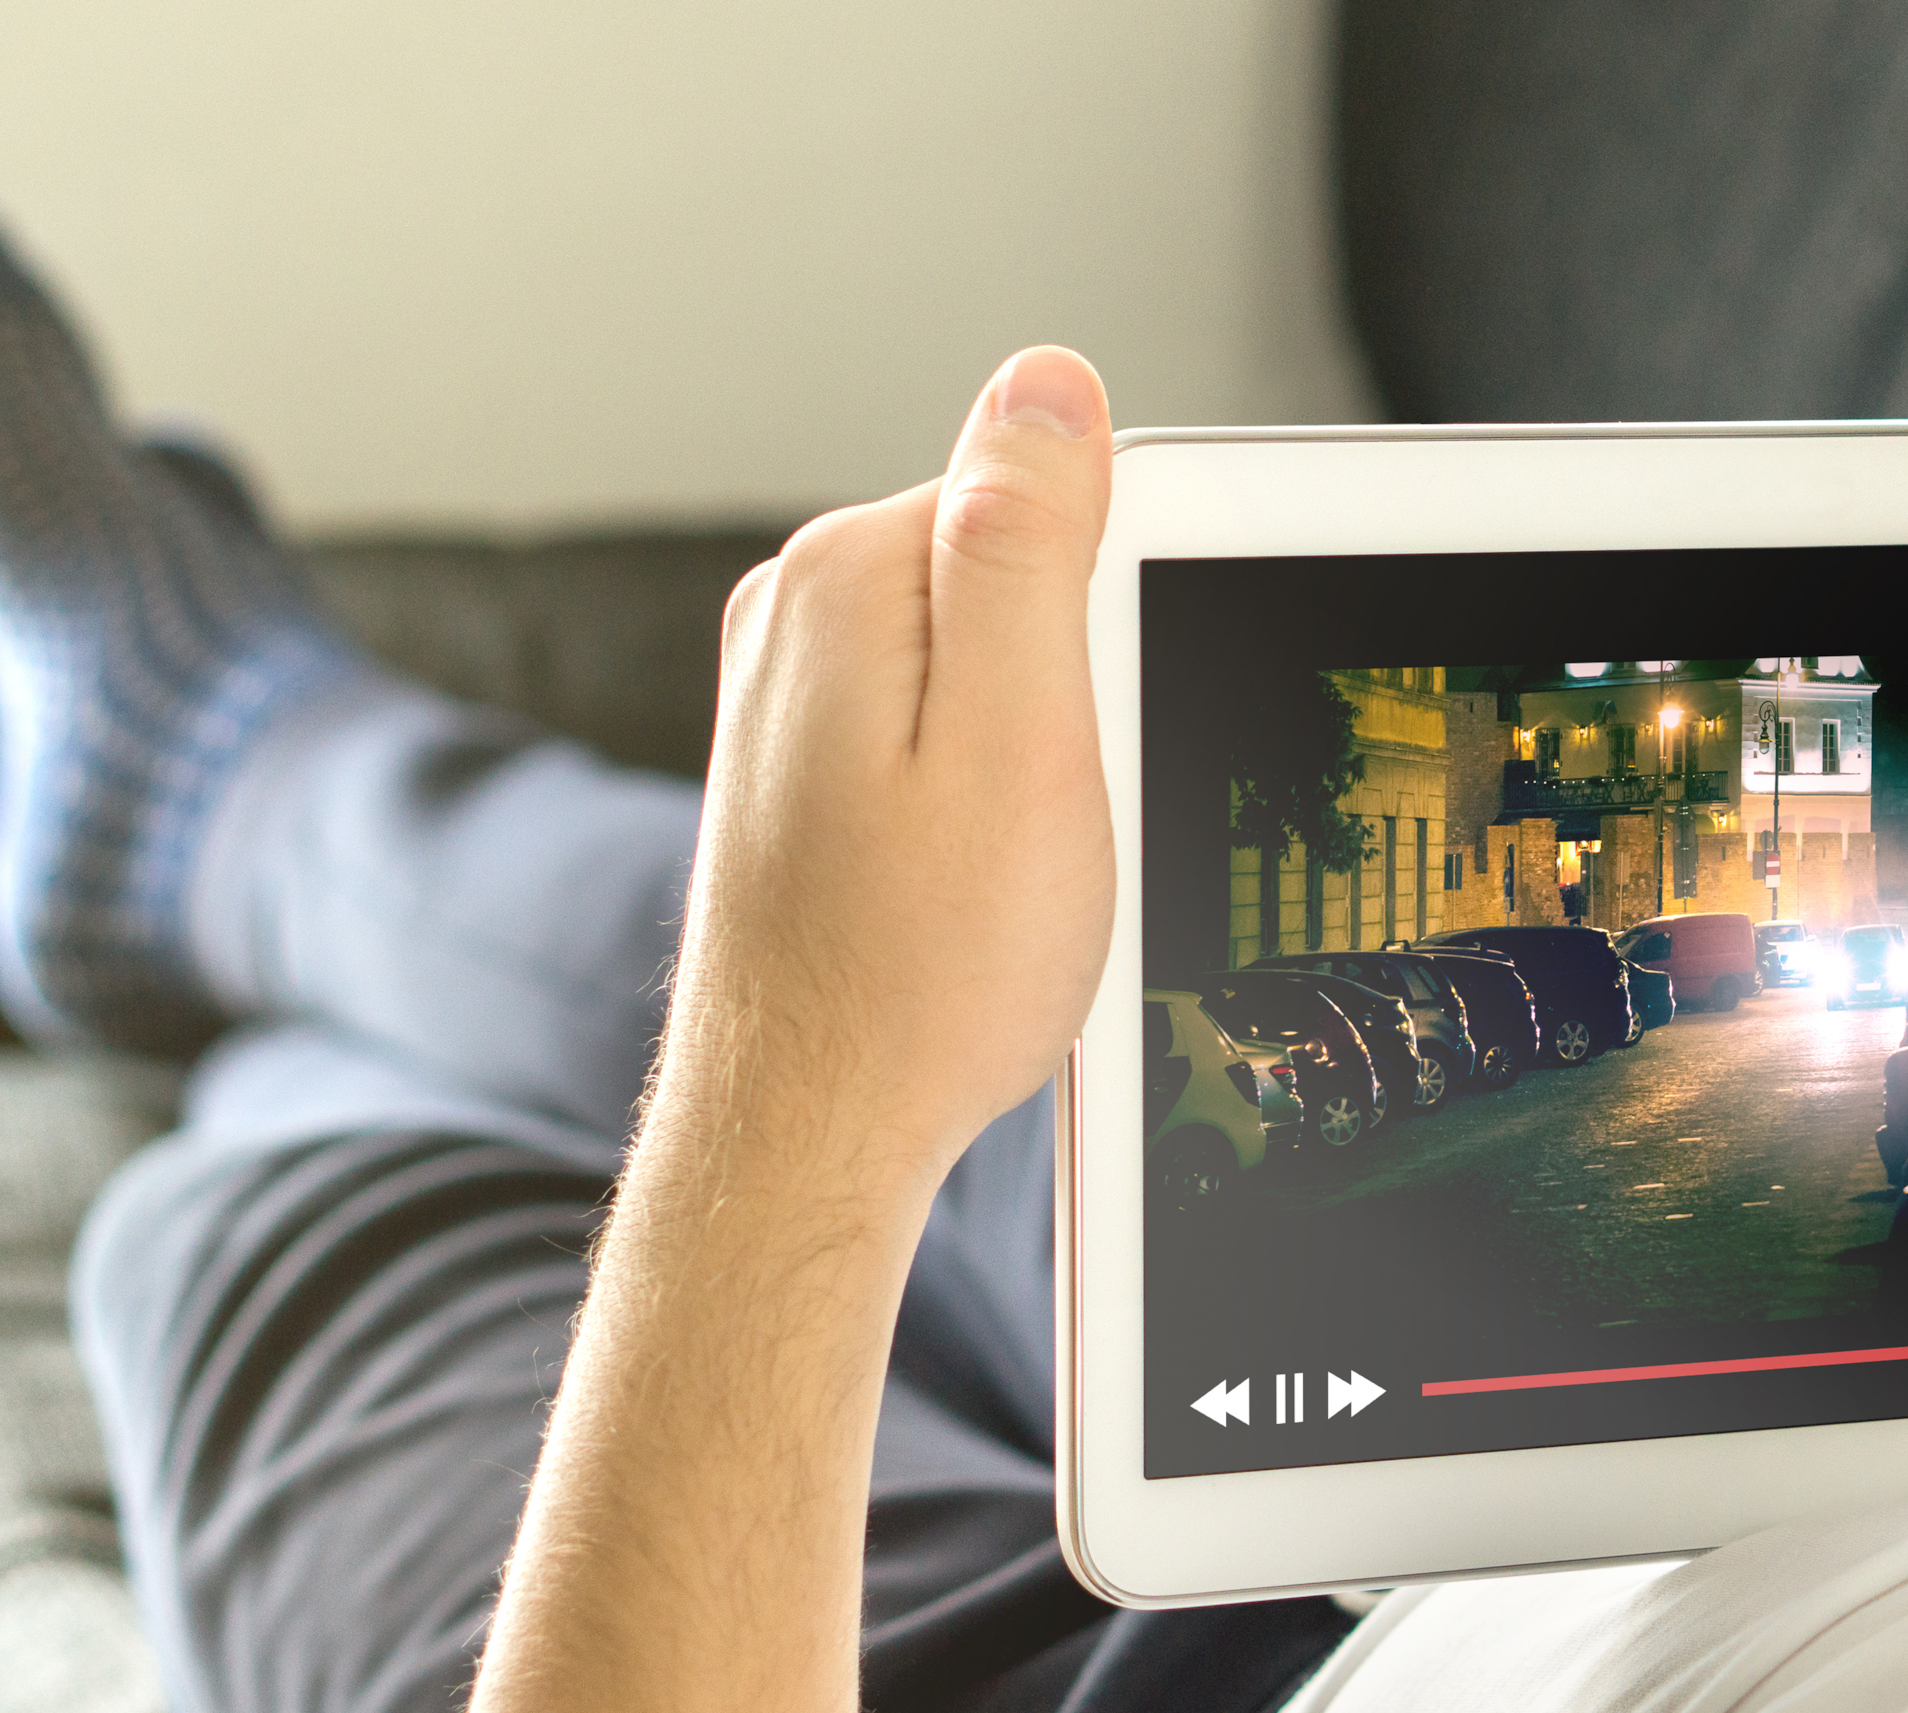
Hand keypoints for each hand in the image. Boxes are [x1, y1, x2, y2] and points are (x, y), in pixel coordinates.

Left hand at [661, 346, 1116, 1193]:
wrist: (807, 1135)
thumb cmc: (924, 970)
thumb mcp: (1021, 737)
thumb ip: (1027, 543)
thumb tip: (1048, 383)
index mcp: (852, 574)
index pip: (1045, 502)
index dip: (1119, 620)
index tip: (1107, 732)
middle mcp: (797, 613)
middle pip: (1011, 583)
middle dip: (1074, 689)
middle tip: (1057, 820)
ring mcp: (788, 696)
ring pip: (982, 668)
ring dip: (1033, 758)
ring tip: (1008, 871)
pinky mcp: (802, 772)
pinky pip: (939, 736)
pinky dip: (983, 800)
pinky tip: (971, 890)